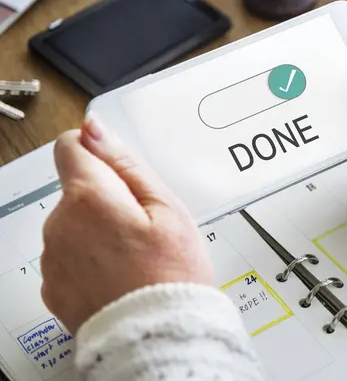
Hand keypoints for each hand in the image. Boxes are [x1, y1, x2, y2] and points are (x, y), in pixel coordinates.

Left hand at [41, 119, 212, 333]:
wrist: (158, 336)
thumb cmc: (171, 274)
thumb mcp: (167, 209)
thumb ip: (127, 165)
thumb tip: (95, 131)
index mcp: (89, 198)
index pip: (71, 147)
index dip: (98, 153)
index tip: (120, 172)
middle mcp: (60, 225)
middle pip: (77, 190)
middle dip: (107, 199)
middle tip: (144, 227)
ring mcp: (53, 259)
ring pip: (73, 224)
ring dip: (98, 230)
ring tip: (135, 256)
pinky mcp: (53, 286)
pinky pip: (69, 256)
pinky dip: (89, 259)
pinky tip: (120, 274)